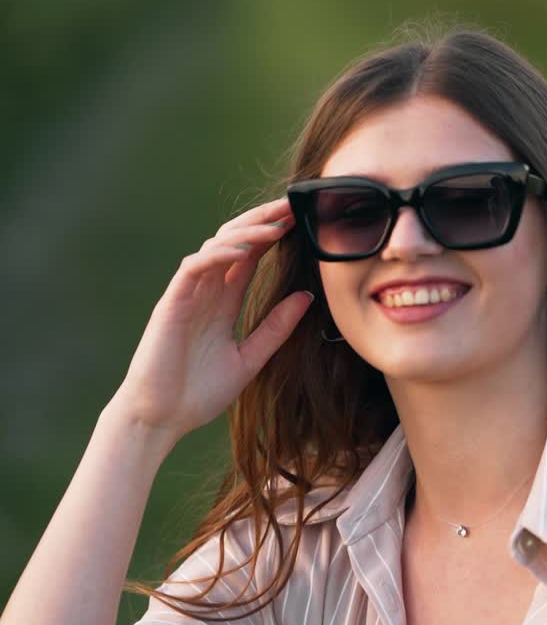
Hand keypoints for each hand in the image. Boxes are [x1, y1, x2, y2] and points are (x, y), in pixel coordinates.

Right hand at [106, 197, 313, 441]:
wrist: (161, 419)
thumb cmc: (199, 392)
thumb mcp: (251, 358)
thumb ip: (276, 327)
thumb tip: (307, 296)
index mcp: (224, 301)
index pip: (251, 256)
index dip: (273, 235)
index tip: (302, 220)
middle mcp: (206, 291)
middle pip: (234, 241)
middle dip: (263, 220)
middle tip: (293, 205)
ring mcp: (187, 295)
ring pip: (215, 247)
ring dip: (246, 233)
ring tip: (277, 226)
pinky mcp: (171, 304)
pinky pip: (194, 268)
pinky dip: (217, 256)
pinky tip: (243, 252)